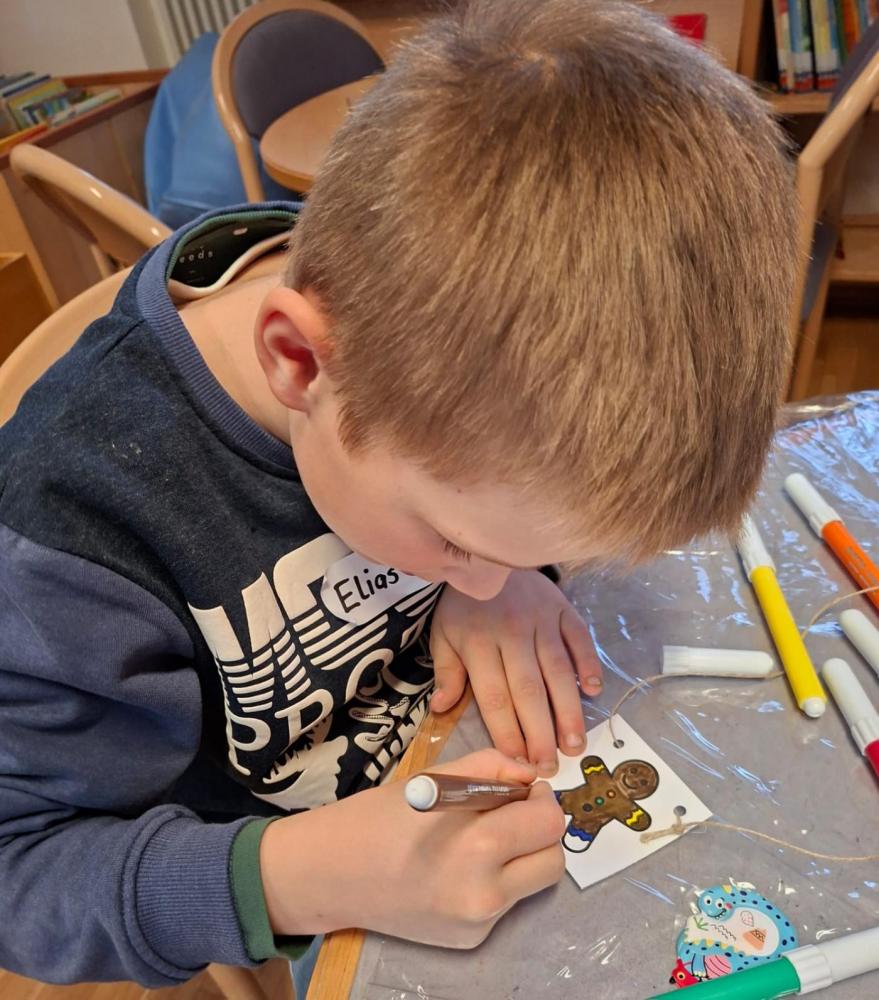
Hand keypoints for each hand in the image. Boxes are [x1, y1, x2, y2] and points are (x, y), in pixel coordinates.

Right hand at [259, 750, 564, 946]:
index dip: (538, 797)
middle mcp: (485, 892)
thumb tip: (533, 776)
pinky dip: (498, 879)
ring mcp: (478, 923)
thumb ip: (492, 769)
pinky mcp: (471, 940)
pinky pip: (508, 901)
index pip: (548, 821)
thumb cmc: (380, 816)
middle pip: (554, 857)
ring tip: (489, 840)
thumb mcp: (437, 778)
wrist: (332, 874)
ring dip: (526, 856)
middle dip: (540, 829)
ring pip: (537, 882)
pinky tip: (461, 868)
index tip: (519, 789)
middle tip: (511, 812)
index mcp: (477, 844)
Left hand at [429, 570, 601, 776]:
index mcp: (478, 643)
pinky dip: (588, 663)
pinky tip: (594, 690)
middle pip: (529, 690)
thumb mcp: (443, 635)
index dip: (506, 731)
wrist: (485, 555)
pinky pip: (579, 638)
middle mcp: (512, 633)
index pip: (494, 696)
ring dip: (569, 710)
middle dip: (540, 732)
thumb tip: (442, 709)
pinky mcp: (562, 608)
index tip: (517, 761)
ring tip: (575, 744)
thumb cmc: (464, 605)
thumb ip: (447, 672)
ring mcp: (540, 619)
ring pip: (558, 670)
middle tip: (551, 766)